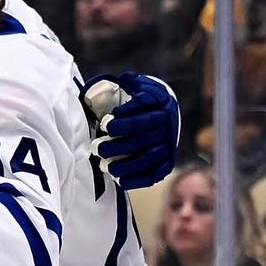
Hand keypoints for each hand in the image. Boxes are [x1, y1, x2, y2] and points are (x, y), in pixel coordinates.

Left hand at [81, 73, 179, 189]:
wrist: (163, 111)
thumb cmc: (141, 98)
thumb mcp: (135, 85)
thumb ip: (124, 85)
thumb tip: (108, 84)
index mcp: (160, 105)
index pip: (141, 117)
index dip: (122, 122)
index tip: (104, 124)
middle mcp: (167, 126)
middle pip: (140, 139)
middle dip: (116, 146)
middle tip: (96, 148)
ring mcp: (168, 145)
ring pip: (147, 158)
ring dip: (124, 164)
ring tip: (104, 166)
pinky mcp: (168, 162)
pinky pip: (154, 174)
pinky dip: (138, 179)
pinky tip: (120, 181)